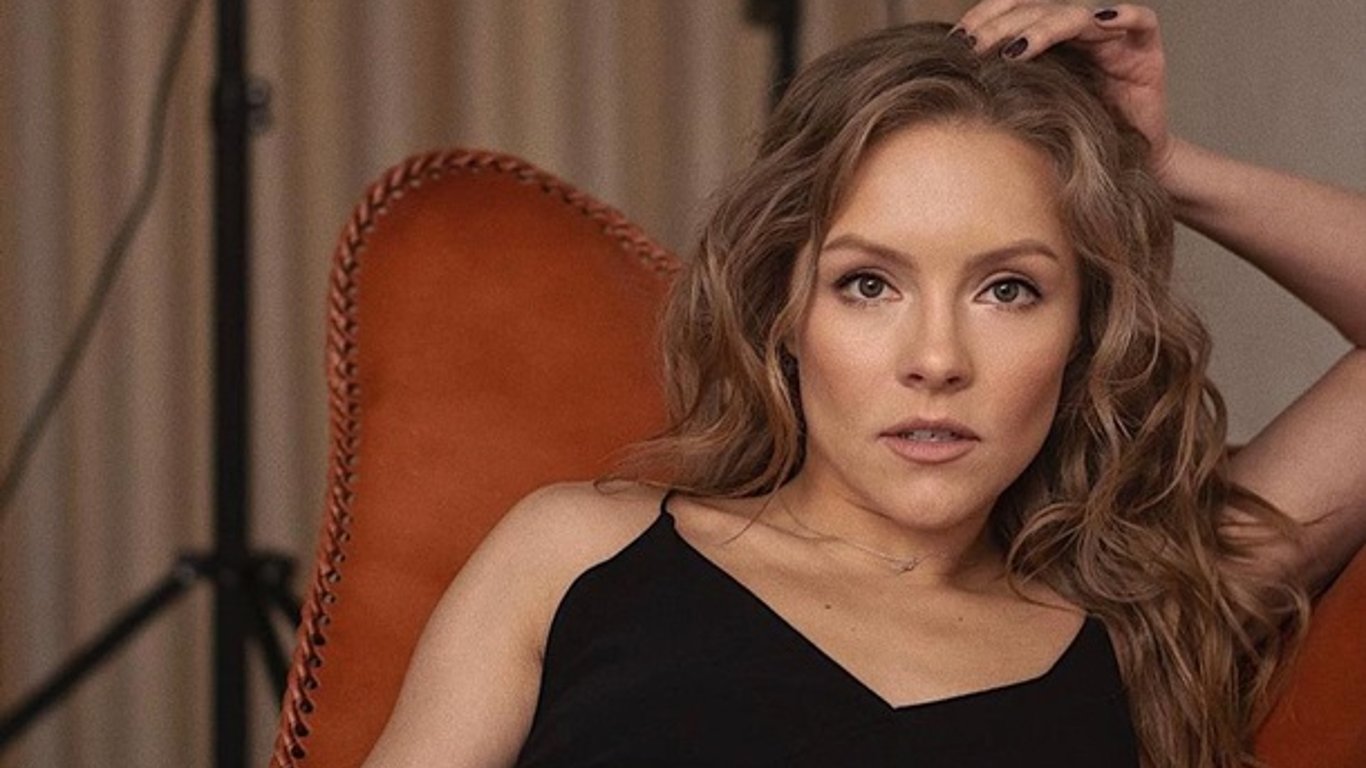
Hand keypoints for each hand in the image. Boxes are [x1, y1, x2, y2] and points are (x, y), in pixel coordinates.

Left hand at [953, 2, 1173, 179]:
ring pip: (1076, 15)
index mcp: (1046, 41)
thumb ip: (1000, 92)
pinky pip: (1140, 20)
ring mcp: (1111, 39)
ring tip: (1016, 49)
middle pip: (1037, 10)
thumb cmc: (1075, 141)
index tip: (955, 42)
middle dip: (1002, 26)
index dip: (984, 19)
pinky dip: (1123, 14)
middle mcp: (1077, 33)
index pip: (1011, 11)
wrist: (1127, 165)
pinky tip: (1099, 21)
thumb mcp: (1029, 115)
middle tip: (974, 47)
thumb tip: (947, 85)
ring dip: (1044, 27)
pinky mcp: (1145, 52)